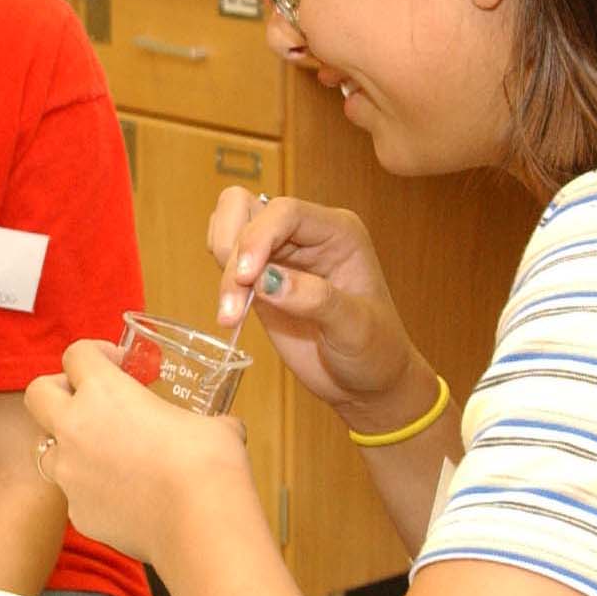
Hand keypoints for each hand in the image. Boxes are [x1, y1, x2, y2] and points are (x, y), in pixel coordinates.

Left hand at [22, 340, 252, 565]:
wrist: (200, 525)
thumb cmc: (208, 465)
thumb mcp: (213, 425)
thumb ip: (203, 418)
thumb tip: (224, 427)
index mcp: (104, 392)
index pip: (76, 354)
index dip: (96, 353)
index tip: (119, 364)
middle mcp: (75, 429)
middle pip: (37, 393)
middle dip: (57, 391)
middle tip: (87, 399)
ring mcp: (71, 474)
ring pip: (48, 450)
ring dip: (70, 446)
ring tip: (106, 454)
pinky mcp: (78, 513)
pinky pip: (75, 494)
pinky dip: (92, 490)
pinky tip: (124, 496)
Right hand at [209, 191, 433, 429]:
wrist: (367, 383)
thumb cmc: (375, 352)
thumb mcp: (354, 328)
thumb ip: (313, 299)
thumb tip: (264, 281)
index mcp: (338, 232)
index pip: (286, 212)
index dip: (258, 237)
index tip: (246, 278)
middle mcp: (307, 234)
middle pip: (248, 212)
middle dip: (234, 253)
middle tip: (235, 303)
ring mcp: (281, 253)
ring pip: (230, 227)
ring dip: (223, 267)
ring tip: (232, 312)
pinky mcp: (260, 276)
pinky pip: (226, 257)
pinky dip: (220, 280)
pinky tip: (233, 312)